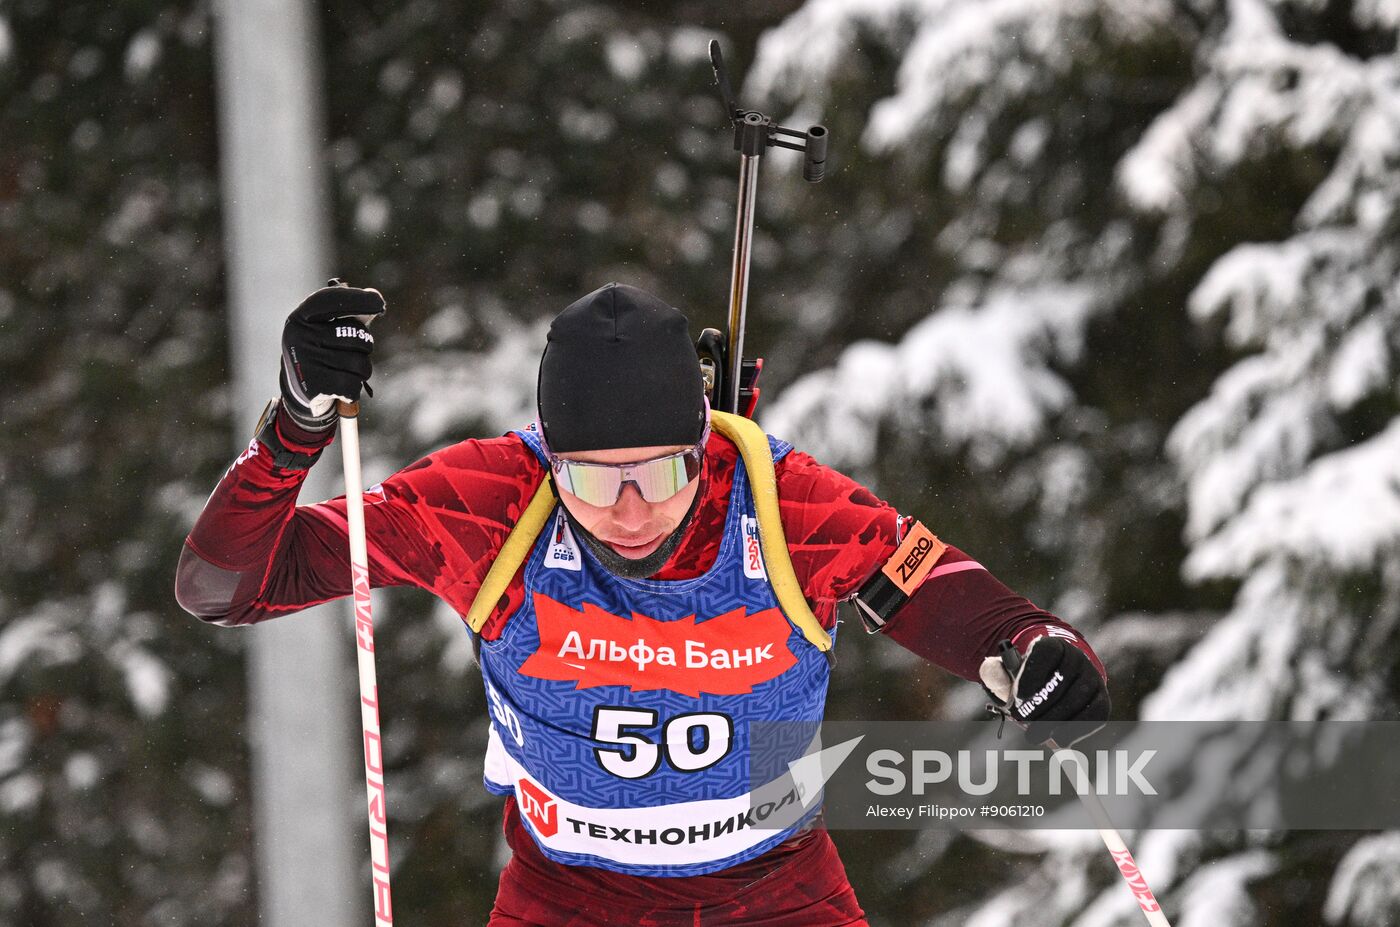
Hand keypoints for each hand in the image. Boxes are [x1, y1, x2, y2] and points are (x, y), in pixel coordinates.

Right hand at [279, 281, 385, 427]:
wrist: (301, 389)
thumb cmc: (323, 351)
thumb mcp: (329, 328)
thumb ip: (353, 313)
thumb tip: (375, 297)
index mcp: (301, 318)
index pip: (330, 300)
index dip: (358, 299)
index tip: (378, 302)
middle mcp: (299, 336)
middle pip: (355, 335)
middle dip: (364, 346)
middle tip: (354, 353)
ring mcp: (305, 361)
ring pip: (359, 363)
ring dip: (362, 370)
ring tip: (347, 371)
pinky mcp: (313, 386)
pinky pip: (352, 384)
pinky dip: (354, 388)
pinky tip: (343, 387)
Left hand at [980, 636, 1109, 746]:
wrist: (1057, 679)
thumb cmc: (1028, 677)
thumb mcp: (1008, 673)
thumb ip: (996, 672)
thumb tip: (988, 669)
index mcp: (1052, 646)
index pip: (1044, 653)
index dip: (1032, 675)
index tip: (1018, 697)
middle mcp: (1077, 658)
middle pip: (1060, 682)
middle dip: (1039, 706)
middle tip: (1023, 721)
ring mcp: (1092, 678)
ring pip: (1077, 701)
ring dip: (1054, 722)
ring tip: (1035, 735)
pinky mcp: (1102, 699)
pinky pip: (1095, 715)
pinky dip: (1075, 730)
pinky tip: (1058, 739)